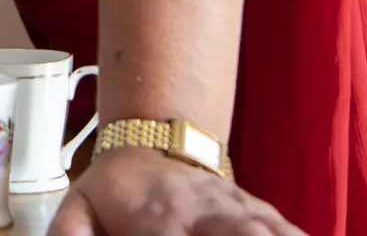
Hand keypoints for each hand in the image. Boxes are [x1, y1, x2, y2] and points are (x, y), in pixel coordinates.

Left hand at [49, 149, 305, 235]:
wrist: (152, 140)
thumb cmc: (117, 191)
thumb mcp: (77, 207)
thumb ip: (70, 233)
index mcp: (162, 216)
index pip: (176, 235)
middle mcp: (208, 212)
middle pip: (238, 231)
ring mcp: (240, 210)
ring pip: (268, 229)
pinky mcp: (262, 214)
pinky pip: (288, 228)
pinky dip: (297, 234)